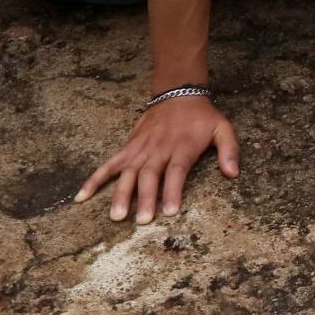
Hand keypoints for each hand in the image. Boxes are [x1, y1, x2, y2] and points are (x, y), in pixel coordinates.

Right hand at [76, 95, 238, 222]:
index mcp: (182, 148)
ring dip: (121, 194)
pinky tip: (81, 197)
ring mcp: (140, 150)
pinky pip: (108, 165)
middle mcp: (159, 150)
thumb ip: (229, 150)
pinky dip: (94, 180)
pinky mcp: (127, 148)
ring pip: (127, 173)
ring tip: (116, 216)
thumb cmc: (202, 117)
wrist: (178, 94)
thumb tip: (233, 173)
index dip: (172, 191)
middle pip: (150, 175)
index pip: (176, 172)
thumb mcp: (223, 129)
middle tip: (142, 220)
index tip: (169, 211)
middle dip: (146, 198)